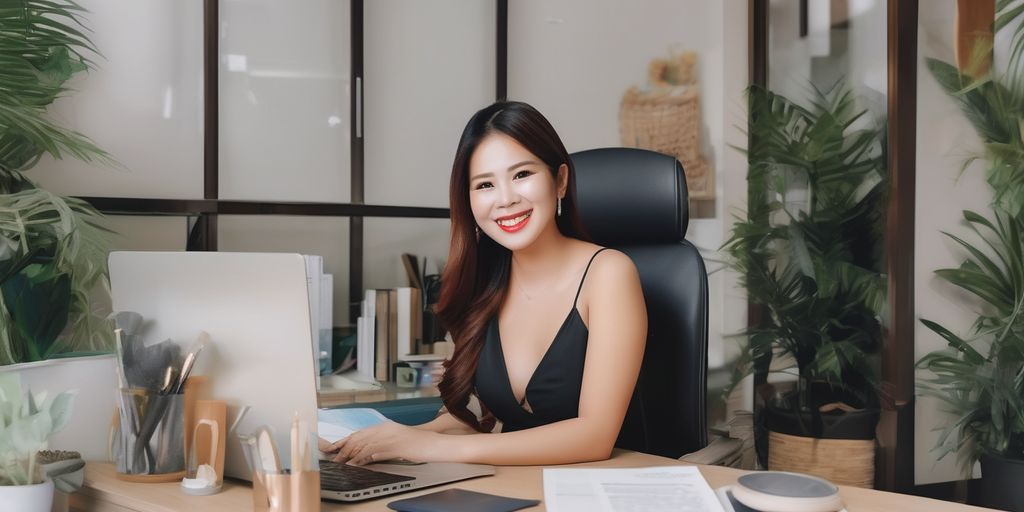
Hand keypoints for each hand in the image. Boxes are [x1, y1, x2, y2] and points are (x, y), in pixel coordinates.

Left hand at [329, 420, 447, 464]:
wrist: (433, 443)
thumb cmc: (418, 444)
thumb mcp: (397, 440)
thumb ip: (381, 444)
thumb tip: (367, 454)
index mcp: (385, 426)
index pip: (360, 432)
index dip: (345, 440)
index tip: (334, 448)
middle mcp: (386, 429)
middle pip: (359, 438)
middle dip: (345, 449)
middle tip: (335, 458)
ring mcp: (391, 437)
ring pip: (365, 445)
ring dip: (351, 455)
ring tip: (342, 463)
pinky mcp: (396, 447)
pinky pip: (375, 452)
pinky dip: (363, 459)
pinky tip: (357, 464)